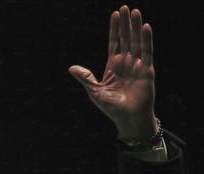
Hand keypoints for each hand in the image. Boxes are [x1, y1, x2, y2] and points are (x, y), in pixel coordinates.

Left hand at [68, 5, 156, 139]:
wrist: (128, 119)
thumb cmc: (112, 107)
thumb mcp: (95, 91)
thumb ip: (85, 78)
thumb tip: (71, 67)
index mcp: (113, 66)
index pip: (114, 43)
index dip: (114, 29)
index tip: (114, 14)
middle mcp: (126, 63)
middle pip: (126, 39)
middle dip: (125, 24)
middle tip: (125, 7)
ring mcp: (137, 65)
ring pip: (136, 42)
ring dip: (135, 27)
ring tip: (135, 12)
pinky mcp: (147, 71)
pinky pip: (146, 52)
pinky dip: (146, 40)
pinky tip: (144, 27)